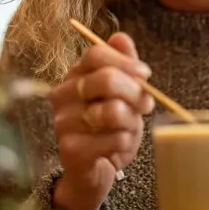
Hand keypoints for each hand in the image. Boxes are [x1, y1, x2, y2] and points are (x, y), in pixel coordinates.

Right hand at [48, 32, 154, 209]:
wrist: (91, 172)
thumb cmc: (107, 129)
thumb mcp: (120, 95)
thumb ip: (122, 65)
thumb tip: (120, 37)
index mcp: (74, 76)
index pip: (95, 54)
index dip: (125, 61)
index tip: (146, 74)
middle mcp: (62, 95)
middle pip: (106, 80)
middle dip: (135, 93)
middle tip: (146, 105)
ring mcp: (64, 123)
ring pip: (113, 111)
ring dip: (131, 122)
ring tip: (129, 129)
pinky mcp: (71, 149)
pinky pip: (115, 138)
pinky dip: (126, 143)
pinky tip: (119, 147)